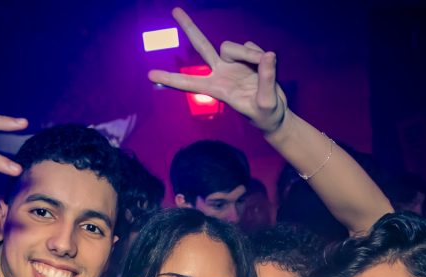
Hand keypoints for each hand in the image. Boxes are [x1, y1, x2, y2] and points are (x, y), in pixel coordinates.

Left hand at [147, 7, 287, 133]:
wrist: (275, 114)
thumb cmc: (265, 116)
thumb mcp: (266, 104)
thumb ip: (267, 79)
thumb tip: (267, 55)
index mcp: (217, 89)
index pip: (189, 83)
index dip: (171, 79)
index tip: (150, 75)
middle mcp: (221, 72)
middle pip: (202, 46)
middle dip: (189, 28)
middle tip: (174, 10)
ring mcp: (233, 63)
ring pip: (232, 46)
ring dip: (249, 54)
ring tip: (264, 64)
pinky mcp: (247, 57)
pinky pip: (251, 47)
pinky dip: (259, 55)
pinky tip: (266, 65)